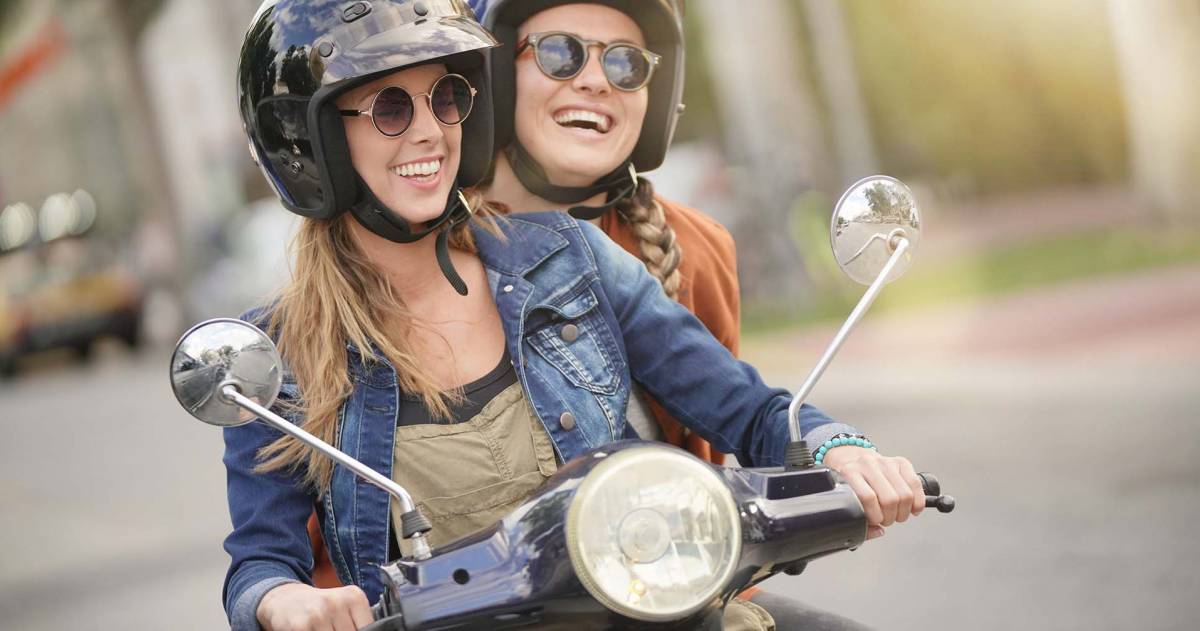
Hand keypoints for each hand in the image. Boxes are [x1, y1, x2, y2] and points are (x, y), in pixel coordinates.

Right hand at [257, 583, 373, 630]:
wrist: (285, 599)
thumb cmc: (319, 606)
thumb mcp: (343, 606)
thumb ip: (358, 623)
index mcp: (354, 597)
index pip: (369, 628)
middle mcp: (337, 603)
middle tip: (332, 628)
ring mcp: (319, 614)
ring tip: (323, 629)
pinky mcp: (301, 626)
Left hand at [821, 446, 924, 539]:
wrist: (852, 460)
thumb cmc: (850, 484)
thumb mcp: (845, 500)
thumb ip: (857, 521)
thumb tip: (878, 532)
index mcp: (850, 473)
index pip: (868, 497)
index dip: (875, 516)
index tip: (875, 521)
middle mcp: (868, 465)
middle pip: (890, 499)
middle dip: (890, 517)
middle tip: (886, 520)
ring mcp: (886, 462)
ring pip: (905, 494)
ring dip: (903, 512)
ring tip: (896, 514)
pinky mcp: (901, 462)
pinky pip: (916, 485)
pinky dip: (918, 502)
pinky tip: (911, 508)